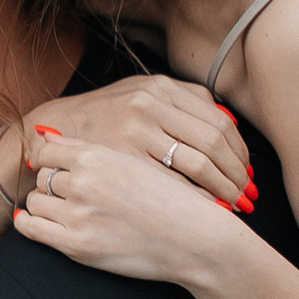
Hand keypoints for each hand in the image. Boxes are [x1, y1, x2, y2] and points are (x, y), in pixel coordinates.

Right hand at [12, 74, 254, 213]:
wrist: (49, 130)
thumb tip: (227, 119)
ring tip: (233, 206)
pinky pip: (169, 183)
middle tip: (247, 196)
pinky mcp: (120, 159)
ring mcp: (134, 131)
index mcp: (161, 87)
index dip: (240, 152)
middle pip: (214, 143)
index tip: (248, 173)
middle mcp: (150, 104)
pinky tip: (205, 211)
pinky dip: (194, 199)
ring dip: (222, 189)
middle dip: (237, 174)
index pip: (219, 122)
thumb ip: (182, 101)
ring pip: (198, 165)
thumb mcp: (141, 93)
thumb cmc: (103, 118)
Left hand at [13, 132, 245, 283]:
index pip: (47, 150)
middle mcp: (85, 181)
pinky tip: (38, 222)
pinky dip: (28, 223)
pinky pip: (30, 228)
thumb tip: (44, 133)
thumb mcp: (131, 162)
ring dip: (46, 205)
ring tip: (67, 211)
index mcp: (98, 156)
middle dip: (52, 184)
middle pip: (43, 176)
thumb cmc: (168, 200)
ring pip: (36, 201)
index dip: (49, 160)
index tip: (55, 169)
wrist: (195, 240)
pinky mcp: (77, 245)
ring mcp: (79, 214)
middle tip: (68, 194)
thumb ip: (86, 148)